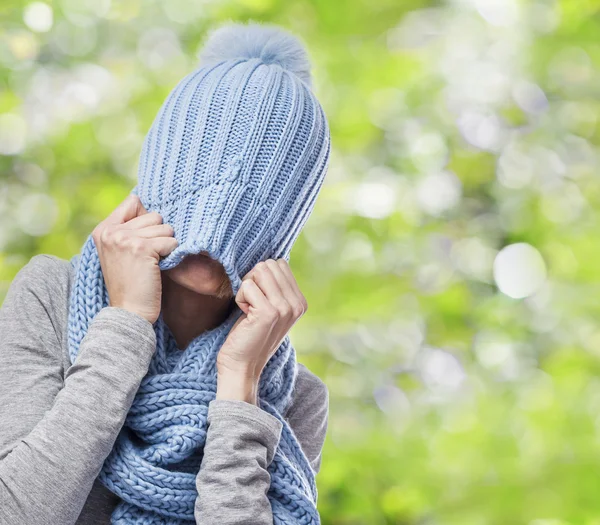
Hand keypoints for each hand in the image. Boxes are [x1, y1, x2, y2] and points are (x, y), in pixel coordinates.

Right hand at [92, 194, 177, 323]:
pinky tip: (158, 268)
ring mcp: (125, 239)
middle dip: (158, 234)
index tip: (144, 239)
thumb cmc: (130, 283)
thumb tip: (146, 204)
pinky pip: (171, 241)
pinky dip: (171, 254)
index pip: (133, 202)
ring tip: (152, 263)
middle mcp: (111, 231)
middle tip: (147, 257)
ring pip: (165, 227)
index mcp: (103, 230)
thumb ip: (128, 228)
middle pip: (154, 215)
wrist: (129, 312)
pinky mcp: (142, 248)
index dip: (146, 218)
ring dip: (166, 245)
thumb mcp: (119, 252)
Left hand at [215, 259, 307, 403]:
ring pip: (259, 271)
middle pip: (268, 264)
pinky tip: (245, 316)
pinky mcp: (268, 312)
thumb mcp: (271, 309)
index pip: (279, 264)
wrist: (242, 366)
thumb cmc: (250, 335)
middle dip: (253, 280)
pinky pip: (247, 286)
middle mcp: (297, 304)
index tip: (259, 301)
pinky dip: (240, 298)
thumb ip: (275, 287)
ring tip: (249, 310)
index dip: (261, 278)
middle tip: (252, 304)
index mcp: (300, 302)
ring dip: (246, 289)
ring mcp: (285, 308)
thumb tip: (269, 261)